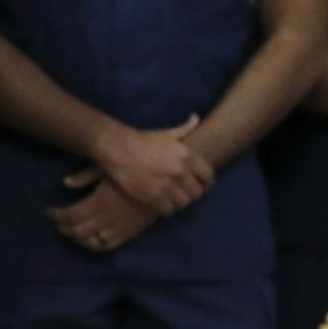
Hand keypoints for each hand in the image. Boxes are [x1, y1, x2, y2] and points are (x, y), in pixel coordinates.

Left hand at [47, 179, 159, 253]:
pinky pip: (106, 246)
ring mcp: (117, 230)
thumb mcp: (107, 168)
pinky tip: (88, 238)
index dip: (56, 215)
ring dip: (76, 238)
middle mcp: (105, 220)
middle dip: (62, 227)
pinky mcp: (128, 234)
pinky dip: (94, 245)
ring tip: (69, 230)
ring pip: (89, 242)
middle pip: (76, 231)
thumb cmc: (134, 170)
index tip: (48, 211)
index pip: (69, 215)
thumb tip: (65, 182)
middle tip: (56, 221)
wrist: (163, 183)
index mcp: (97, 203)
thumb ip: (85, 176)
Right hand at [79, 116, 212, 215]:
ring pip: (184, 203)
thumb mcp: (166, 133)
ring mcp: (167, 186)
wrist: (118, 149)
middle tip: (183, 192)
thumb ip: (185, 128)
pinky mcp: (153, 197)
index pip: (209, 176)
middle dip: (191, 193)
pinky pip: (169, 211)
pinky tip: (161, 202)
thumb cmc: (142, 140)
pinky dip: (166, 209)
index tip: (201, 185)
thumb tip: (196, 118)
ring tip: (172, 198)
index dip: (206, 182)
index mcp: (187, 155)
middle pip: (197, 193)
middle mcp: (180, 171)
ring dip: (179, 202)